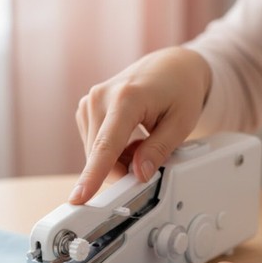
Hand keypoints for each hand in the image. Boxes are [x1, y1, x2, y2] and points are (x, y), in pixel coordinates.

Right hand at [69, 46, 210, 203]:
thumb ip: (159, 150)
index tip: (80, 196)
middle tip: (151, 159)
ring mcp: (90, 102)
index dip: (93, 176)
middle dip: (124, 169)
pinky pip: (95, 145)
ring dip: (119, 160)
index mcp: (126, 98)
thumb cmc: (180, 88)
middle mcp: (100, 98)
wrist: (171, 66)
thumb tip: (139, 174)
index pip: (106, 146)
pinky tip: (131, 137)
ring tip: (143, 141)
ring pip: (96, 153)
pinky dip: (114, 151)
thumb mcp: (181, 122)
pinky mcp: (86, 109)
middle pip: (100, 155)